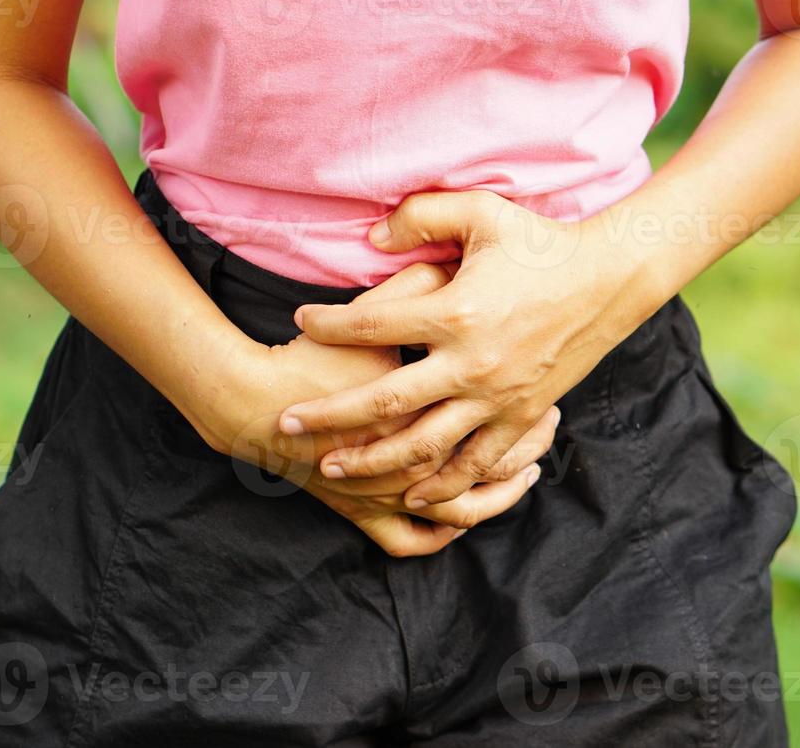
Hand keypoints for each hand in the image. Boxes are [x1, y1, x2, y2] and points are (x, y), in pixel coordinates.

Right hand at [195, 261, 557, 556]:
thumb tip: (458, 259)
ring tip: (527, 469)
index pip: (493, 393)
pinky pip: (416, 541)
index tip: (542, 360)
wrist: (249, 402)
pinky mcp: (366, 514)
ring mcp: (392, 490)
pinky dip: (441, 532)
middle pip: (495, 456)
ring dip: (503, 491)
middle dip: (531, 441)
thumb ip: (420, 275)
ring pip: (467, 505)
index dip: (524, 374)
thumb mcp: (372, 306)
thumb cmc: (311, 354)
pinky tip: (463, 515)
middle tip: (550, 414)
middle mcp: (419, 449)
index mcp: (428, 391)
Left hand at [280, 191, 664, 507]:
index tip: (298, 322)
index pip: (372, 324)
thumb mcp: (482, 212)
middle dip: (330, 417)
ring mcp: (496, 398)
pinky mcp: (520, 417)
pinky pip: (476, 463)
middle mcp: (471, 363)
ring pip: (424, 446)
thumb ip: (421, 217)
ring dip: (374, 462)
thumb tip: (370, 239)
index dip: (328, 325)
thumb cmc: (541, 242)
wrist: (610, 280)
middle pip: (384, 402)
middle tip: (285, 423)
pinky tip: (411, 493)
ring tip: (332, 468)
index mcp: (455, 311)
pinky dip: (442, 484)